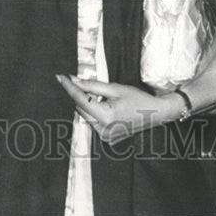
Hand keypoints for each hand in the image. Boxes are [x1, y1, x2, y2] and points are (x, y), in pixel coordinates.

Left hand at [56, 74, 184, 144]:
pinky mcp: (106, 139)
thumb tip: (74, 81)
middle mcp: (102, 130)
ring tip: (106, 99)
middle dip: (83, 95)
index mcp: (105, 116)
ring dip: (89, 105)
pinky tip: (107, 108)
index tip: (60, 77)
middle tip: (93, 86)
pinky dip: (95, 113)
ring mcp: (104, 137)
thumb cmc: (138, 99)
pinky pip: (93, 122)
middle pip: (81, 108)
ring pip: (86, 116)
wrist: (155, 114)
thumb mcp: (115, 88)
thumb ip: (92, 85)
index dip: (69, 87)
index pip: (80, 100)